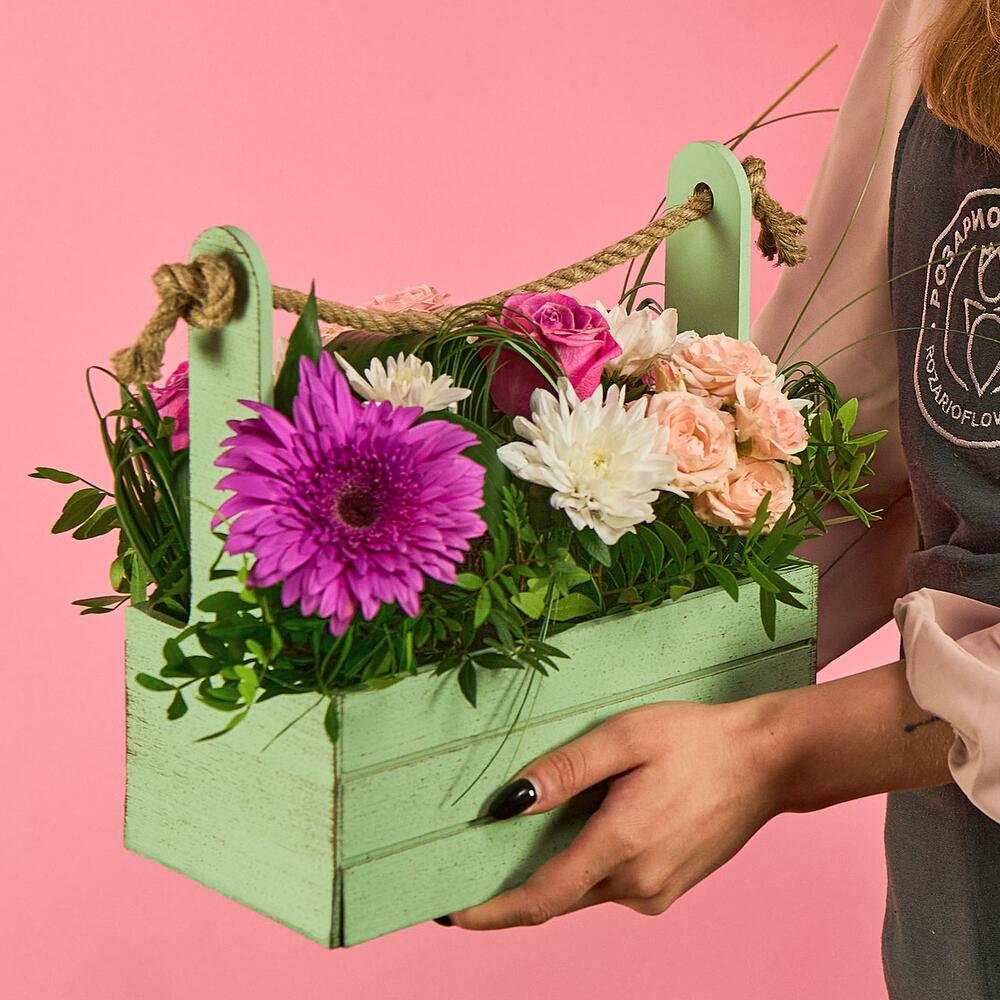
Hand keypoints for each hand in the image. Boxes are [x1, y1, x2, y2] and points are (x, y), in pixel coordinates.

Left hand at [447, 694, 787, 928]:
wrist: (768, 761)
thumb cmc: (696, 741)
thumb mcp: (625, 737)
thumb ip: (565, 770)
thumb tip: (509, 802)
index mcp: (622, 847)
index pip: (540, 899)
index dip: (490, 912)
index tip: (450, 914)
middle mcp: (638, 884)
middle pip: (557, 897)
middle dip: (513, 887)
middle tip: (474, 859)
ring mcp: (657, 890)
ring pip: (584, 890)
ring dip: (552, 871)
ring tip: (526, 832)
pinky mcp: (669, 885)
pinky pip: (610, 883)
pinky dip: (585, 865)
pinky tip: (582, 827)